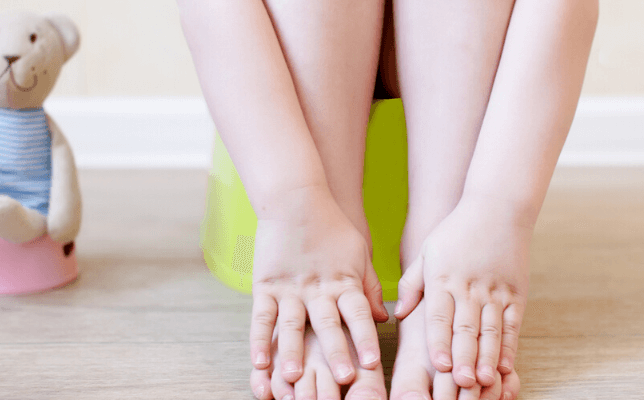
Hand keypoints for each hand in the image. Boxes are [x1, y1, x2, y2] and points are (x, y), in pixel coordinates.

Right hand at [249, 184, 388, 386]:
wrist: (295, 198)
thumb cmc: (332, 225)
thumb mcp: (359, 253)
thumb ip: (369, 288)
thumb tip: (383, 319)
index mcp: (344, 282)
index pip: (358, 314)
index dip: (365, 339)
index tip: (371, 363)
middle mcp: (318, 289)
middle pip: (328, 325)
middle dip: (335, 353)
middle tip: (342, 378)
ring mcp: (289, 288)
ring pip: (292, 325)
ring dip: (294, 352)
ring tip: (294, 377)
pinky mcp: (265, 285)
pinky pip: (262, 317)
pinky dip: (260, 340)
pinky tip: (260, 363)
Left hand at [394, 199, 530, 388]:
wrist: (499, 207)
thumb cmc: (456, 232)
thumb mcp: (427, 252)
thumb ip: (411, 284)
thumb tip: (397, 314)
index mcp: (444, 278)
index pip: (440, 315)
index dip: (439, 342)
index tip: (438, 365)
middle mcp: (470, 287)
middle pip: (466, 328)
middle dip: (463, 357)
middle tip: (459, 383)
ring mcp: (496, 291)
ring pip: (490, 330)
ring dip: (485, 358)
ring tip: (481, 381)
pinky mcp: (516, 293)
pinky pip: (512, 325)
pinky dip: (509, 347)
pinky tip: (504, 366)